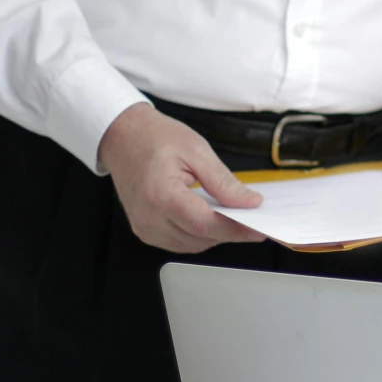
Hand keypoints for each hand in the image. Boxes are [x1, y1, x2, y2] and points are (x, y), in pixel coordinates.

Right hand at [98, 103, 263, 253]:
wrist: (121, 137)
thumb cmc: (152, 138)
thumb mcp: (196, 150)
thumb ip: (224, 182)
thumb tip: (249, 202)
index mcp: (161, 196)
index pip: (205, 225)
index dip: (236, 230)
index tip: (260, 229)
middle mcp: (149, 217)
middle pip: (200, 238)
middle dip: (230, 231)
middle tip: (253, 219)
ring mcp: (145, 227)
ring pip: (192, 245)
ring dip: (214, 234)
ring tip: (231, 215)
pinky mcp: (145, 230)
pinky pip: (179, 242)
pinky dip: (198, 234)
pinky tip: (208, 218)